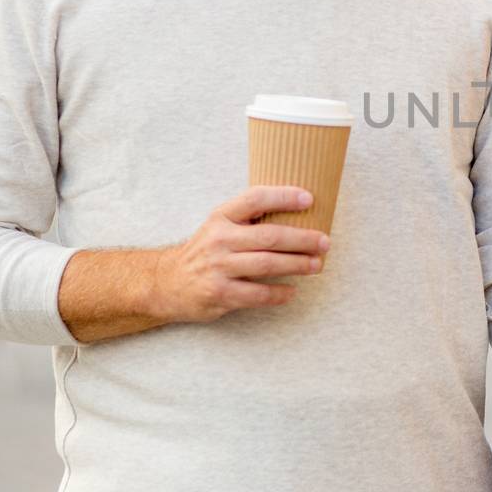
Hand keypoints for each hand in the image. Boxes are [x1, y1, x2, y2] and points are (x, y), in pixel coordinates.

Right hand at [149, 186, 329, 322]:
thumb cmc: (205, 251)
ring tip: (317, 264)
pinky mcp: (220, 294)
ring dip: (297, 264)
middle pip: (270, 236)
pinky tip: (292, 291)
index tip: (309, 198)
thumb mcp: (219, 225)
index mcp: (221, 217)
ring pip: (268, 264)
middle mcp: (219, 239)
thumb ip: (249, 218)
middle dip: (303, 239)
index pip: (255, 199)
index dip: (284, 196)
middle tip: (325, 242)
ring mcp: (219, 268)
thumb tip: (297, 210)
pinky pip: (258, 294)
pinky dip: (279, 293)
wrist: (167, 282)